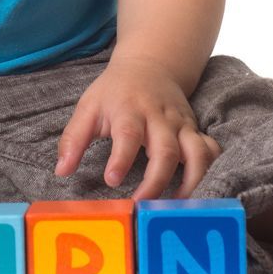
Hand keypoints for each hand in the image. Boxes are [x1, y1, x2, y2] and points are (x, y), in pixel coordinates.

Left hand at [54, 55, 220, 198]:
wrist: (151, 65)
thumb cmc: (115, 91)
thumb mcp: (88, 107)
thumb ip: (73, 139)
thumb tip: (61, 171)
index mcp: (129, 110)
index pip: (128, 133)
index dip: (122, 158)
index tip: (113, 180)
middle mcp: (159, 118)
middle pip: (166, 150)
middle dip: (156, 181)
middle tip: (141, 204)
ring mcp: (181, 125)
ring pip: (197, 153)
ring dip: (190, 182)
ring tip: (175, 208)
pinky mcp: (195, 131)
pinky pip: (211, 150)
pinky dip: (209, 171)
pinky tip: (196, 192)